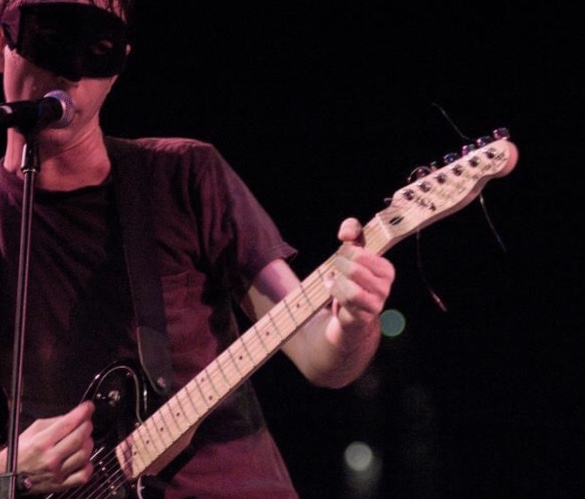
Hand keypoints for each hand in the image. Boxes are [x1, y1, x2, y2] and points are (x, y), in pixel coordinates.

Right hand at [14, 401, 94, 493]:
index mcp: (41, 443)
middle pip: (80, 437)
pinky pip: (84, 475)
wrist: (8, 476)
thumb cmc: (20, 452)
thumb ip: (55, 421)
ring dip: (87, 443)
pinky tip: (82, 459)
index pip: (69, 423)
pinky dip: (87, 465)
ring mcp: (57, 473)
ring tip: (82, 440)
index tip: (88, 407)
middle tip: (85, 422)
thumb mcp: (33, 431)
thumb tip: (75, 415)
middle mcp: (50, 458)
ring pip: (84, 454)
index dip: (83, 412)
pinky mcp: (61, 485)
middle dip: (87, 425)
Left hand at [328, 217, 394, 331]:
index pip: (360, 255)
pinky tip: (331, 286)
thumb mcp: (355, 247)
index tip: (343, 252)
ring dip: (337, 280)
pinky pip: (345, 301)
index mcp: (386, 269)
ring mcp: (376, 303)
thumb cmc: (354, 275)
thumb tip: (346, 235)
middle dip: (340, 264)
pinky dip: (334, 291)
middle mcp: (385, 287)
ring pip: (350, 288)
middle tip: (337, 264)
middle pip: (354, 270)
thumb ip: (352, 229)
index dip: (346, 250)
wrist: (353, 310)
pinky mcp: (364, 316)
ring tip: (335, 277)